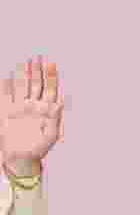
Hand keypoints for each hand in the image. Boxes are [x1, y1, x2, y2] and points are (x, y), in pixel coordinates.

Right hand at [0, 57, 63, 176]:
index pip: (50, 89)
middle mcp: (34, 106)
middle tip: (38, 56)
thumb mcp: (50, 135)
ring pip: (22, 86)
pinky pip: (6, 95)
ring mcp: (20, 106)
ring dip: (24, 74)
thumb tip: (59, 102)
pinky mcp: (6, 111)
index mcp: (46, 110)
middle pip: (36, 84)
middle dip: (38, 70)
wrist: (20, 158)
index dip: (51, 77)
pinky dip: (6, 85)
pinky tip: (7, 75)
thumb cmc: (38, 149)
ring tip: (26, 61)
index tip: (51, 64)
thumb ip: (55, 119)